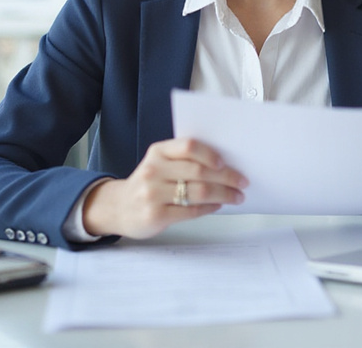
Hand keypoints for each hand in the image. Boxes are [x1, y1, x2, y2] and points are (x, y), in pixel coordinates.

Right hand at [81, 138, 247, 238]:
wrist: (118, 208)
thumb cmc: (149, 183)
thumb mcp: (160, 163)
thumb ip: (184, 160)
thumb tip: (225, 164)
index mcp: (158, 152)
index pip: (188, 146)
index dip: (210, 154)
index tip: (226, 162)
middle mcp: (153, 171)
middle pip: (199, 171)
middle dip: (227, 177)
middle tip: (242, 181)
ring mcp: (153, 194)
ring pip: (199, 192)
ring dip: (224, 194)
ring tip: (237, 196)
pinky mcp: (156, 215)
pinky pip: (191, 210)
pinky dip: (210, 207)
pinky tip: (219, 205)